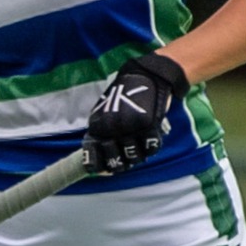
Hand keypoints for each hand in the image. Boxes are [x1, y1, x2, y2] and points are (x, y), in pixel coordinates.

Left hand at [83, 53, 186, 175]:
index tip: (104, 170)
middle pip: (115, 161)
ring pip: (135, 157)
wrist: (147, 76)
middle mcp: (113, 128)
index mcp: (98, 126)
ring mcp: (131, 127)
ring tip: (139, 143)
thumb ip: (102, 134)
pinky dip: (152, 145)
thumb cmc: (125, 97)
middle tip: (126, 153)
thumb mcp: (105, 113)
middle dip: (121, 162)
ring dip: (138, 154)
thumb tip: (101, 164)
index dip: (98, 166)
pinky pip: (152, 147)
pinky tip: (151, 137)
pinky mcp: (149, 125)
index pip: (93, 155)